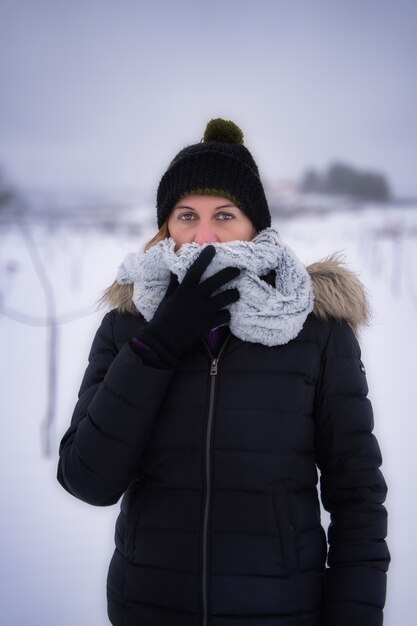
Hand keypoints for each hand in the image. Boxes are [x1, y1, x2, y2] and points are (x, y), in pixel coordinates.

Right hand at [135, 245, 239, 365]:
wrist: (164, 340)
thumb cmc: (163, 318)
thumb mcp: (167, 297)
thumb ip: (174, 283)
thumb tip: (175, 269)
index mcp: (185, 288)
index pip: (196, 268)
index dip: (205, 257)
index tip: (212, 249)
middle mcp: (197, 296)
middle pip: (218, 280)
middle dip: (230, 273)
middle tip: (238, 270)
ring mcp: (205, 309)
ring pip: (227, 297)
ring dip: (234, 294)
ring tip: (236, 293)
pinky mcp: (210, 322)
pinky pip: (225, 315)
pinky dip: (227, 314)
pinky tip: (227, 314)